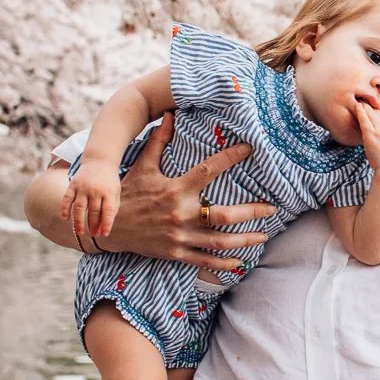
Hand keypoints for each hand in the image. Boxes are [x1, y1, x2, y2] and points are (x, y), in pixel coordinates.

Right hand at [62, 159, 122, 237]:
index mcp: (108, 192)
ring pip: (79, 208)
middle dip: (93, 225)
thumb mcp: (115, 192)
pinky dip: (64, 209)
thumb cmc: (109, 180)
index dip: (106, 224)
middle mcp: (95, 190)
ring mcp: (83, 187)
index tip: (104, 234)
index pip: (108, 211)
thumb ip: (112, 207)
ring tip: (80, 232)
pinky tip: (65, 219)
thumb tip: (105, 225)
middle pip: (93, 211)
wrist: (99, 160)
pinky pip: (67, 199)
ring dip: (79, 221)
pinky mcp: (73, 184)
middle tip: (93, 235)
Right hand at [93, 113, 276, 270]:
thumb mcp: (142, 166)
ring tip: (264, 236)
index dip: (230, 158)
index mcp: (175, 189)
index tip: (249, 149)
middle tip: (273, 208)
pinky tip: (241, 262)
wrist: (107, 228)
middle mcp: (180, 214)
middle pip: (224, 215)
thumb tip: (169, 115)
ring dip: (245, 240)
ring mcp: (179, 236)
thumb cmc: (128, 194)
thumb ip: (158, 142)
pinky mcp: (175, 253)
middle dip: (252, 212)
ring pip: (219, 241)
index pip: (208, 170)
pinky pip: (204, 260)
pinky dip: (224, 264)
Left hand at [353, 100, 379, 171]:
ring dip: (363, 105)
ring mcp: (379, 129)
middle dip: (368, 104)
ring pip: (370, 112)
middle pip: (376, 110)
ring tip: (355, 99)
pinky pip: (364, 119)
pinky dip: (360, 111)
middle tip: (359, 97)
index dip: (374, 109)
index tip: (367, 105)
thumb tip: (378, 135)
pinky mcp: (371, 134)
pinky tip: (355, 106)